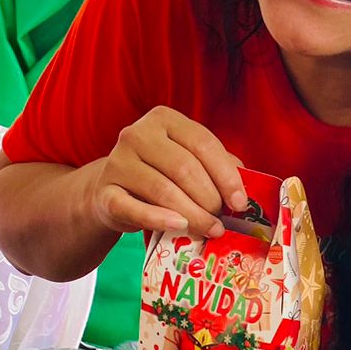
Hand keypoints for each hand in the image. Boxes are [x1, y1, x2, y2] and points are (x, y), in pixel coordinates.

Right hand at [87, 107, 246, 238]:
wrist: (112, 192)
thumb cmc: (161, 175)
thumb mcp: (188, 161)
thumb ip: (216, 165)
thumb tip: (245, 187)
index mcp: (164, 119)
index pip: (203, 143)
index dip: (226, 175)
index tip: (240, 202)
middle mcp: (137, 134)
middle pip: (184, 168)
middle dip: (210, 199)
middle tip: (222, 221)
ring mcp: (117, 162)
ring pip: (163, 190)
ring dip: (193, 214)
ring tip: (210, 230)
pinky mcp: (105, 192)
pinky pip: (134, 208)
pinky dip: (160, 219)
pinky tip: (181, 226)